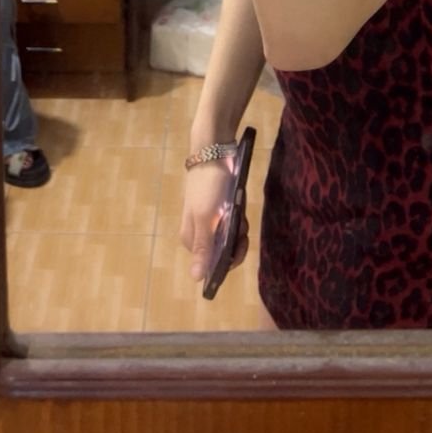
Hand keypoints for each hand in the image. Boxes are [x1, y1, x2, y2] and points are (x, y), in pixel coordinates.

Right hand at [180, 159, 248, 282]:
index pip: (211, 263)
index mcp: (191, 239)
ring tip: (239, 213)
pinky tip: (240, 207)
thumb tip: (195, 279)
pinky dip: (239, 217)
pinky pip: (234, 222)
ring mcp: (211, 221)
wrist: (214, 154)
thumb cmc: (207, 188)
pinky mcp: (221, 209)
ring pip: (231, 237)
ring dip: (239, 228)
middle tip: (240, 225)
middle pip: (223, 251)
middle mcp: (200, 233)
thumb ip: (202, 248)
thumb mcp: (205, 219)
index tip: (237, 244)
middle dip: (236, 242)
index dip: (228, 259)